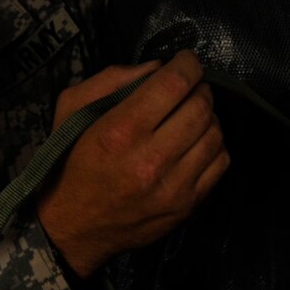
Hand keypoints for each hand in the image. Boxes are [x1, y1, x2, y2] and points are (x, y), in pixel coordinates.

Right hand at [36, 51, 230, 277]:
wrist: (72, 228)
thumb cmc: (69, 162)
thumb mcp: (70, 109)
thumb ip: (111, 80)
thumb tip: (157, 67)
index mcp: (119, 131)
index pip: (174, 84)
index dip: (188, 64)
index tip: (186, 60)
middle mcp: (151, 159)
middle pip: (200, 107)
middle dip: (199, 88)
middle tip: (189, 87)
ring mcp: (173, 187)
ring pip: (215, 133)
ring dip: (208, 116)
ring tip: (192, 114)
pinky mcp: (186, 206)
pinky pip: (220, 162)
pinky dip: (214, 145)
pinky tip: (196, 142)